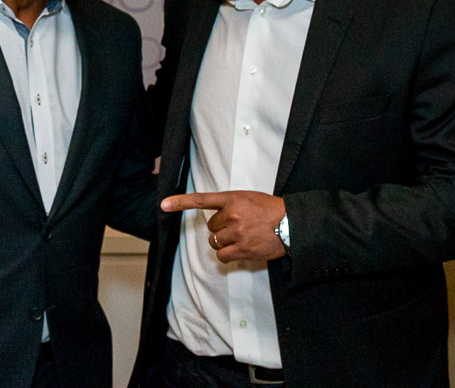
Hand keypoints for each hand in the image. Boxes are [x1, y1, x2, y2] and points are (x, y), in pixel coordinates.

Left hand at [161, 191, 285, 261]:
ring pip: (215, 242)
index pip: (202, 199)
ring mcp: (236, 233)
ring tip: (241, 238)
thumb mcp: (249, 198)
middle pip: (211, 227)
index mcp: (233, 198)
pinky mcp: (242, 249)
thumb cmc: (271, 210)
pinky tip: (239, 250)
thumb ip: (231, 204)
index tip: (163, 205)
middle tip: (239, 227)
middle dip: (221, 228)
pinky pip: (222, 255)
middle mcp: (232, 214)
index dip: (180, 202)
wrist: (291, 223)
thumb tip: (218, 218)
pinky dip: (227, 255)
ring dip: (224, 242)